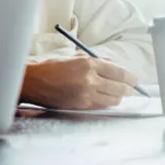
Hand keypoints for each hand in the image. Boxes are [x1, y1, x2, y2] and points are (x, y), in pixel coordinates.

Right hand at [20, 57, 138, 109]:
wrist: (31, 82)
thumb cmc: (48, 68)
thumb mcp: (71, 58)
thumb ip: (93, 60)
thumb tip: (111, 64)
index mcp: (87, 63)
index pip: (119, 72)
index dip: (130, 77)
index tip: (133, 79)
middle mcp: (89, 79)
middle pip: (121, 87)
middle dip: (128, 88)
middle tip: (130, 88)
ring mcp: (85, 94)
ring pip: (114, 99)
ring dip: (118, 96)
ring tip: (116, 93)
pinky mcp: (81, 106)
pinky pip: (102, 106)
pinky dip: (106, 102)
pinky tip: (103, 98)